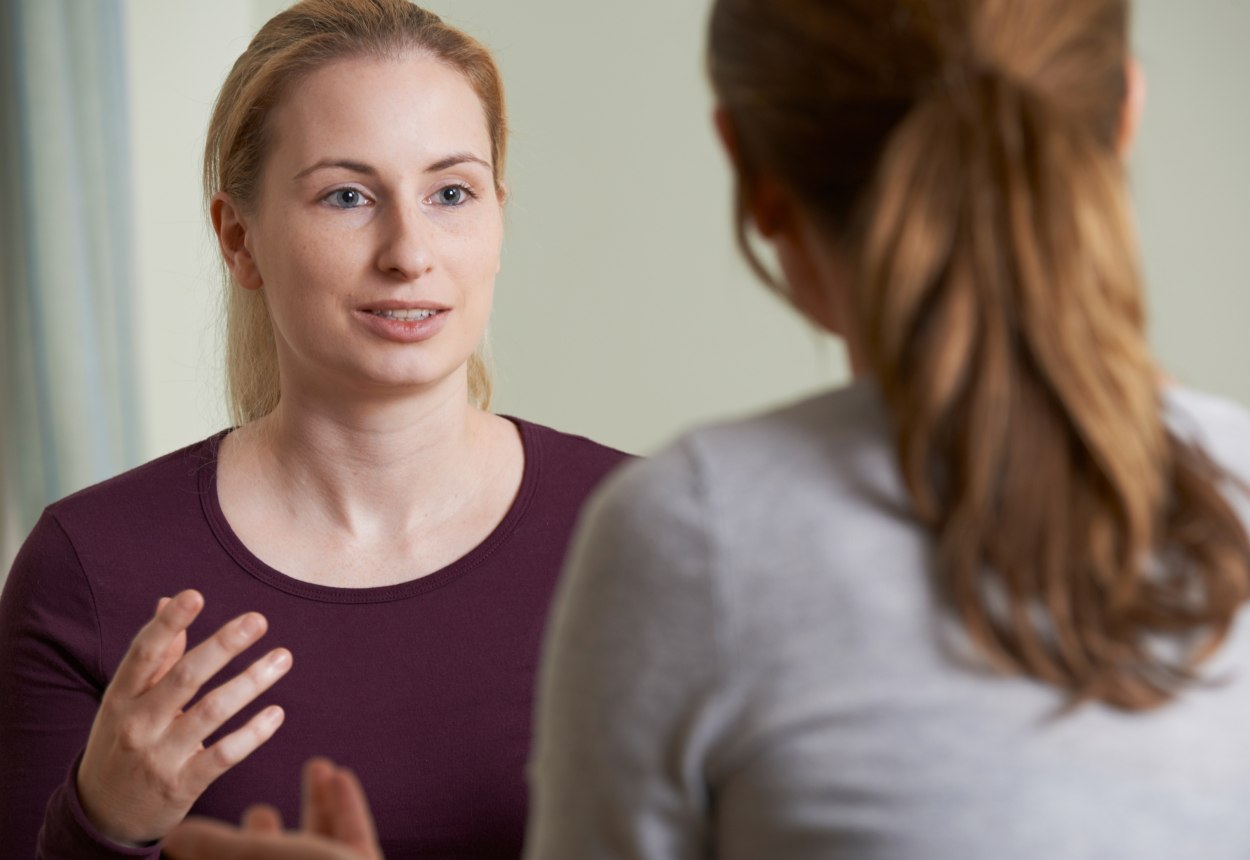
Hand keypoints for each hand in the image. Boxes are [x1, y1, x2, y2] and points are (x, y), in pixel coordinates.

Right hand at [77, 590, 292, 843]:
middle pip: (185, 677)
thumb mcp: (126, 700)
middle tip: (257, 620)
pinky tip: (277, 712)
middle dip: (223, 646)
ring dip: (252, 681)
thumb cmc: (122, 740)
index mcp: (121, 696)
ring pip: (212, 711)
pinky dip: (253, 733)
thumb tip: (167, 600)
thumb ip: (154, 655)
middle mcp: (137, 723)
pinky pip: (225, 755)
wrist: (102, 814)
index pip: (144, 653)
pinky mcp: (182, 785)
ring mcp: (159, 756)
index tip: (195, 594)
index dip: (168, 623)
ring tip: (283, 657)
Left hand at [164, 758, 382, 859]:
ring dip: (316, 803)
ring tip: (315, 766)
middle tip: (258, 810)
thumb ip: (214, 848)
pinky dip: (346, 805)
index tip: (202, 828)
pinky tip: (340, 775)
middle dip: (266, 834)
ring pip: (318, 844)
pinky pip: (352, 835)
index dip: (211, 852)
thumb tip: (176, 836)